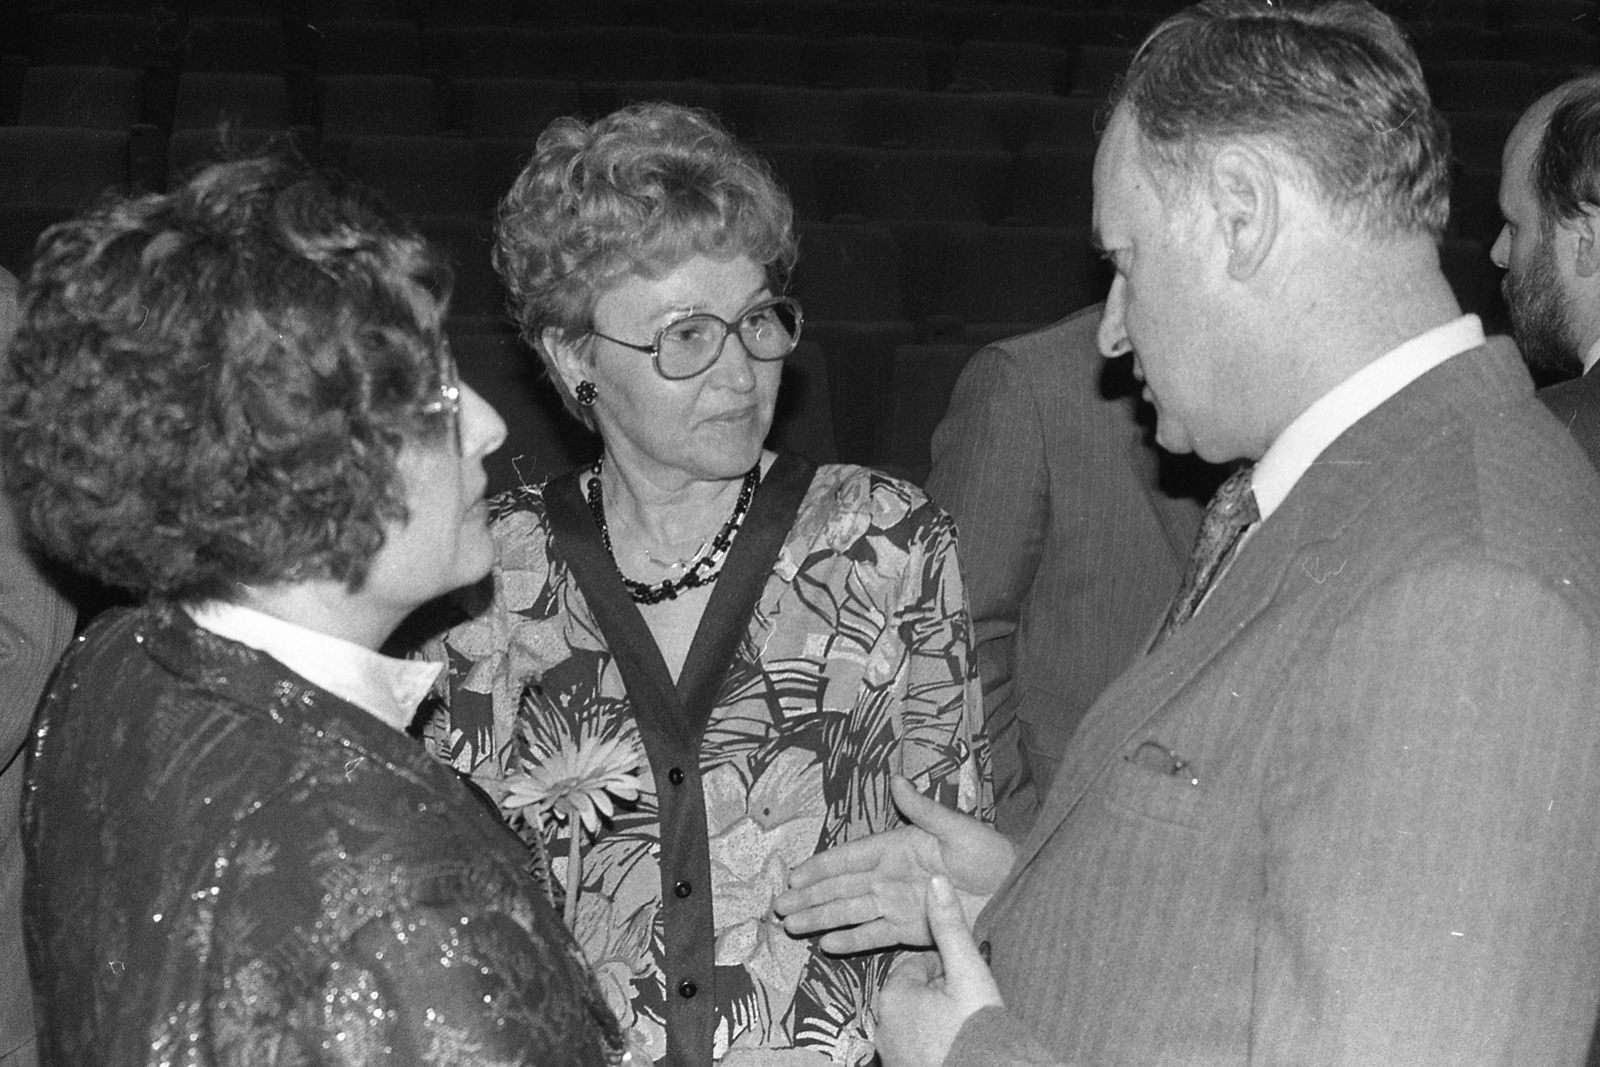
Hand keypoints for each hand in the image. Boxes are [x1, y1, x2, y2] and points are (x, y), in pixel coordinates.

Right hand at [775, 776, 1014, 953]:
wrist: (1017, 893)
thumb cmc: (990, 854)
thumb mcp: (957, 828)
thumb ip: (922, 808)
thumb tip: (895, 778)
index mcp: (898, 847)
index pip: (851, 857)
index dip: (821, 866)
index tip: (794, 874)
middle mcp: (891, 876)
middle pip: (842, 887)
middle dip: (810, 896)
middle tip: (778, 905)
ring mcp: (899, 905)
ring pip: (851, 912)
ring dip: (821, 918)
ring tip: (791, 926)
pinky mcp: (911, 930)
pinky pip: (875, 934)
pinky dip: (852, 939)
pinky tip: (827, 944)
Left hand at [875, 876, 1003, 1066]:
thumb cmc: (977, 1029)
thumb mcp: (968, 972)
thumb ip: (950, 927)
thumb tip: (936, 879)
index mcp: (893, 995)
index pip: (917, 967)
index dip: (946, 970)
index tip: (967, 981)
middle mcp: (882, 1025)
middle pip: (914, 995)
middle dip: (940, 994)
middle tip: (969, 1004)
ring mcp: (891, 1054)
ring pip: (915, 1021)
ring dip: (936, 1019)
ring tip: (966, 1026)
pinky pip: (916, 1047)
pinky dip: (933, 1042)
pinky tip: (958, 1045)